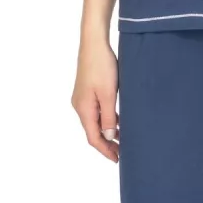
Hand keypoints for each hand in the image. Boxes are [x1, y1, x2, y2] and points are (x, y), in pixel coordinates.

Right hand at [72, 36, 119, 162]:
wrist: (94, 43)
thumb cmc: (102, 66)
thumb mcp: (108, 94)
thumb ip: (108, 117)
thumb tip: (108, 136)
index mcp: (84, 109)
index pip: (93, 137)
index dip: (105, 150)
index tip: (117, 159)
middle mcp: (80, 106)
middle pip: (93, 131)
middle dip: (107, 144)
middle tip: (122, 153)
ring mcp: (82, 99)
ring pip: (95, 122)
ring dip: (108, 131)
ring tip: (123, 139)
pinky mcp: (87, 91)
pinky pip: (96, 111)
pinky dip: (106, 120)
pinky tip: (118, 121)